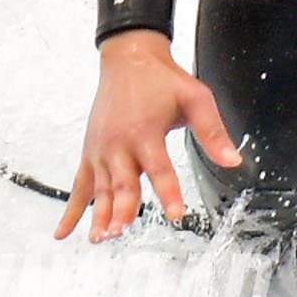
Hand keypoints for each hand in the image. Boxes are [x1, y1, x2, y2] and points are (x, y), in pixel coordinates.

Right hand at [65, 31, 239, 241]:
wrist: (128, 58)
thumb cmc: (162, 80)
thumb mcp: (195, 99)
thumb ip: (213, 131)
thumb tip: (233, 160)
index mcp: (145, 131)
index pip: (159, 168)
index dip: (168, 191)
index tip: (175, 213)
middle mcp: (118, 143)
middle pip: (122, 182)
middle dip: (123, 208)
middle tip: (123, 231)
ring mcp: (100, 150)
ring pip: (100, 189)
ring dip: (99, 215)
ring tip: (100, 238)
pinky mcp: (90, 154)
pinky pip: (79, 186)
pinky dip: (72, 210)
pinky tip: (64, 233)